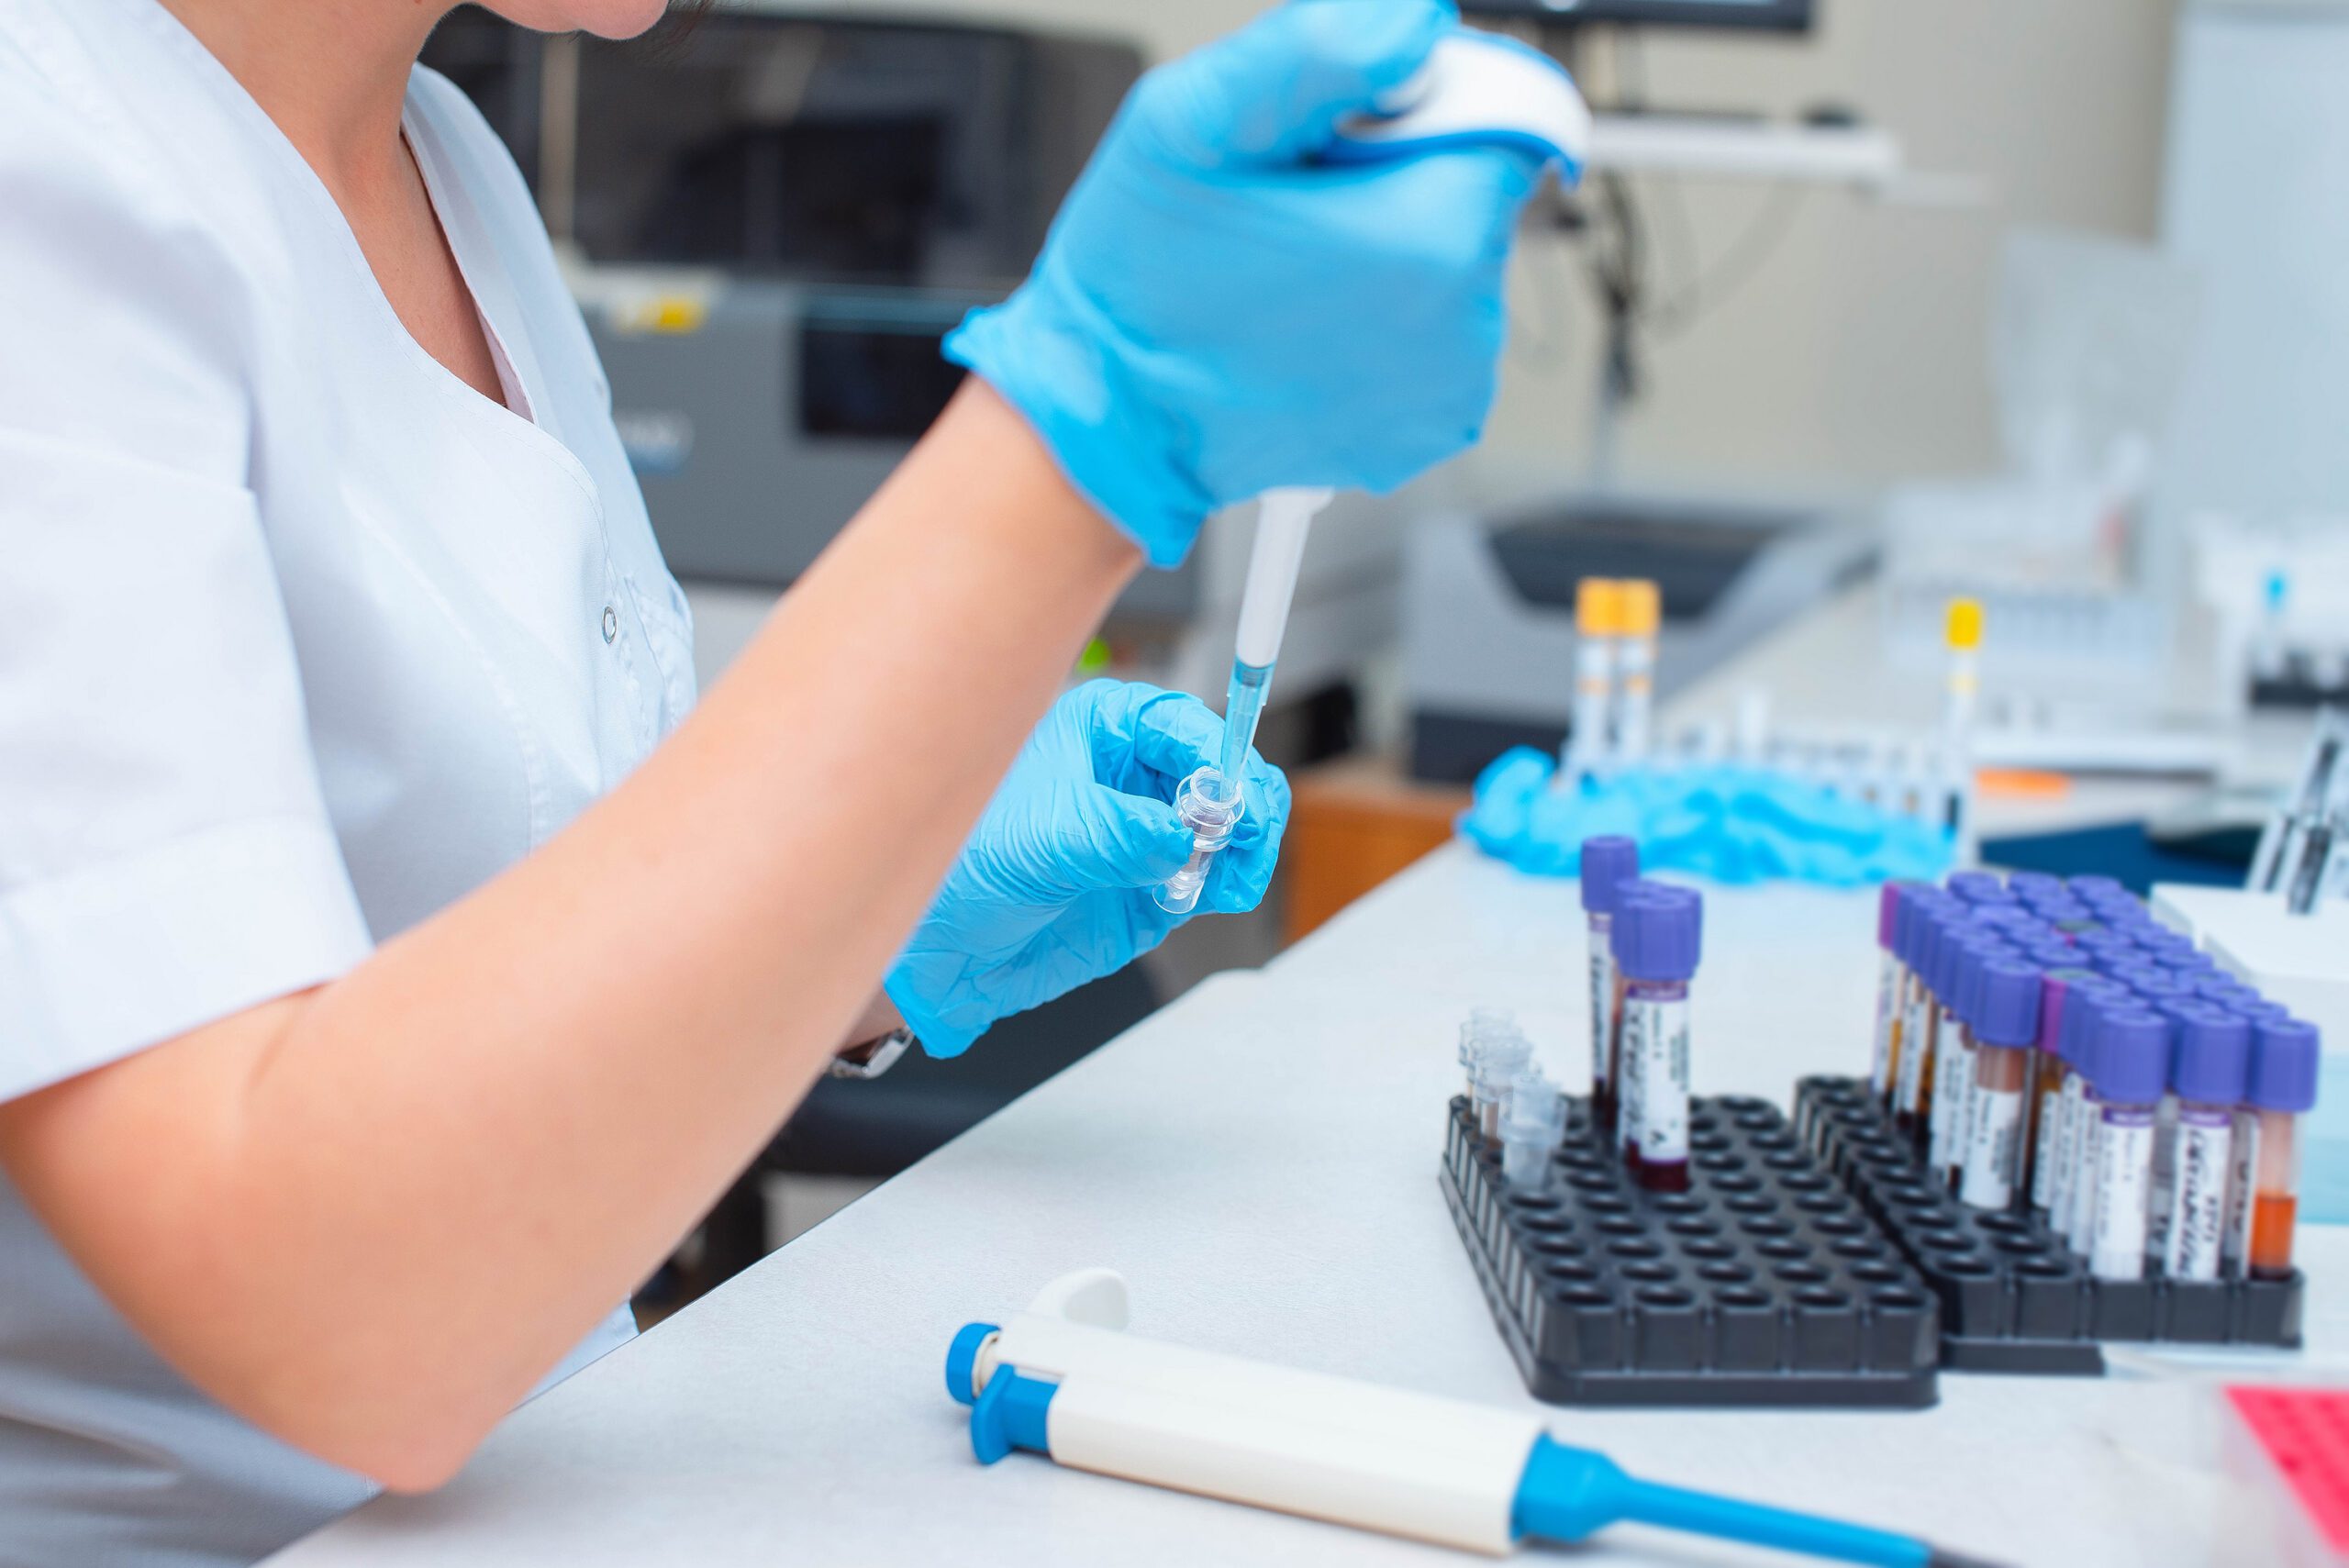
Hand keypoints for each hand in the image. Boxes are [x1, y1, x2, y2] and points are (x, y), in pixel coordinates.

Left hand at [885, 680, 1289, 1057]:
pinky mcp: (1156, 885)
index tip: (1231, 792)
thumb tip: (1182, 838)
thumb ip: (1118, 834)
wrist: (943, 951)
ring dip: (1245, 845)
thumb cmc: (965, 869)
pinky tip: (1217, 892)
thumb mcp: (1041, 839)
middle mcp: (1130, 775)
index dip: (1216, 752)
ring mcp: (1148, 832)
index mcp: (1097, 730)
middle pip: (1218, 770)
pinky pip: (1215, 875)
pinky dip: (1229, 882)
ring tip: (1233, 874)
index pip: (1179, 722)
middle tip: (1246, 835)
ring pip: (1228, 824)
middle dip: (1244, 800)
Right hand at [946, 1, 1543, 566]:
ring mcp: (1453, 385)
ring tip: (1293, 271)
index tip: (1349, 123)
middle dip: (1403, 173)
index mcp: (1429, 234)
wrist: (1115, 417)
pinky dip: (1389, 313)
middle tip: (1299, 201)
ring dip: (1394, 244)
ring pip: (1457, 259)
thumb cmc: (1141, 281)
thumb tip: (1416, 22)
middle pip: (1476, 188)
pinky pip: (1437, 331)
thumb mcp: (1192, 123)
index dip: (1430, 97)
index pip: (1506, 112)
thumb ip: (1315, 51)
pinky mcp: (1432, 421)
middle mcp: (1463, 322)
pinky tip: (1311, 319)